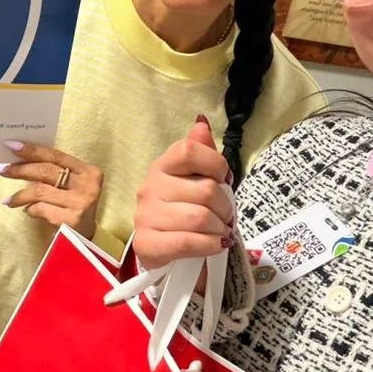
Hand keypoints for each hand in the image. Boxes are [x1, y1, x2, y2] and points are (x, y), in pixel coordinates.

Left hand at [0, 142, 103, 237]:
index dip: (32, 150)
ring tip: (8, 200)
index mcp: (89, 171)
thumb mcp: (71, 187)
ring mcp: (81, 203)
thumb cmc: (73, 207)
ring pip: (40, 191)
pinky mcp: (71, 220)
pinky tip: (27, 211)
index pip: (56, 156)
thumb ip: (54, 173)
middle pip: (46, 171)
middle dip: (20, 169)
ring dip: (20, 195)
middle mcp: (88, 185)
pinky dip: (30, 210)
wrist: (85, 241)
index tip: (11, 145)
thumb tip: (19, 160)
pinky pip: (40, 209)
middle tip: (0, 169)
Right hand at [132, 116, 234, 270]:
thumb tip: (201, 122)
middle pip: (205, 190)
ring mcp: (146, 216)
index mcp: (162, 166)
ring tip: (221, 232)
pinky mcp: (147, 243)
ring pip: (199, 218)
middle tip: (227, 217)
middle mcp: (150, 187)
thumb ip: (200, 151)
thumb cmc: (183, 210)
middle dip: (226, 207)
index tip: (225, 180)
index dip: (215, 164)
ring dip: (220, 229)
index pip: (188, 150)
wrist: (163, 249)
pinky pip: (187, 241)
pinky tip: (216, 244)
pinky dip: (210, 244)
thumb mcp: (194, 179)